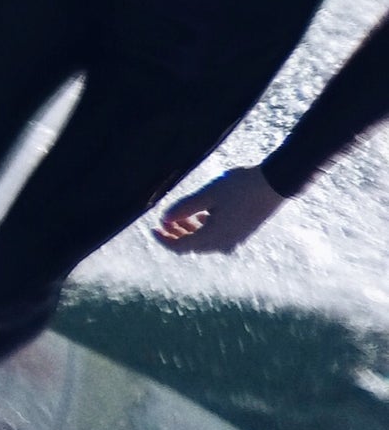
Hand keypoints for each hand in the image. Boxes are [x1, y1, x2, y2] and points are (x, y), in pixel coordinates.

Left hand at [154, 166, 284, 253]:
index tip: (152, 228)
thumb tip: (164, 219)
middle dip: (175, 234)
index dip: (164, 239)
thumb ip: (184, 208)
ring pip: (204, 240)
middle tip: (164, 219)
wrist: (276, 183)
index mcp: (215, 236)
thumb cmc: (240, 186)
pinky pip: (217, 236)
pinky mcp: (243, 231)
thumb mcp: (207, 195)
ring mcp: (235, 238)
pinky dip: (203, 227)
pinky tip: (201, 214)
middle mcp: (225, 243)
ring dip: (189, 230)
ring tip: (181, 213)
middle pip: (192, 245)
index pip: (181, 247)